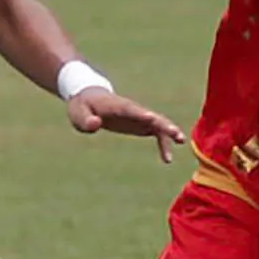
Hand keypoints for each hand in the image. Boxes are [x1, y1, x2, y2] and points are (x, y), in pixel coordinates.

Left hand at [67, 88, 186, 162]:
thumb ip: (85, 120)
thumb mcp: (78, 114)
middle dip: (162, 123)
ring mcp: (138, 116)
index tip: (152, 118)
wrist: (90, 99)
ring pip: (158, 123)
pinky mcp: (141, 124)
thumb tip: (95, 125)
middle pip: (150, 115)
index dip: (140, 113)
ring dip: (169, 131)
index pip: (129, 109)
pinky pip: (156, 133)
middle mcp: (132, 110)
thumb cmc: (82, 107)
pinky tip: (168, 159)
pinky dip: (163, 143)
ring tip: (181, 141)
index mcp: (116, 106)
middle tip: (175, 132)